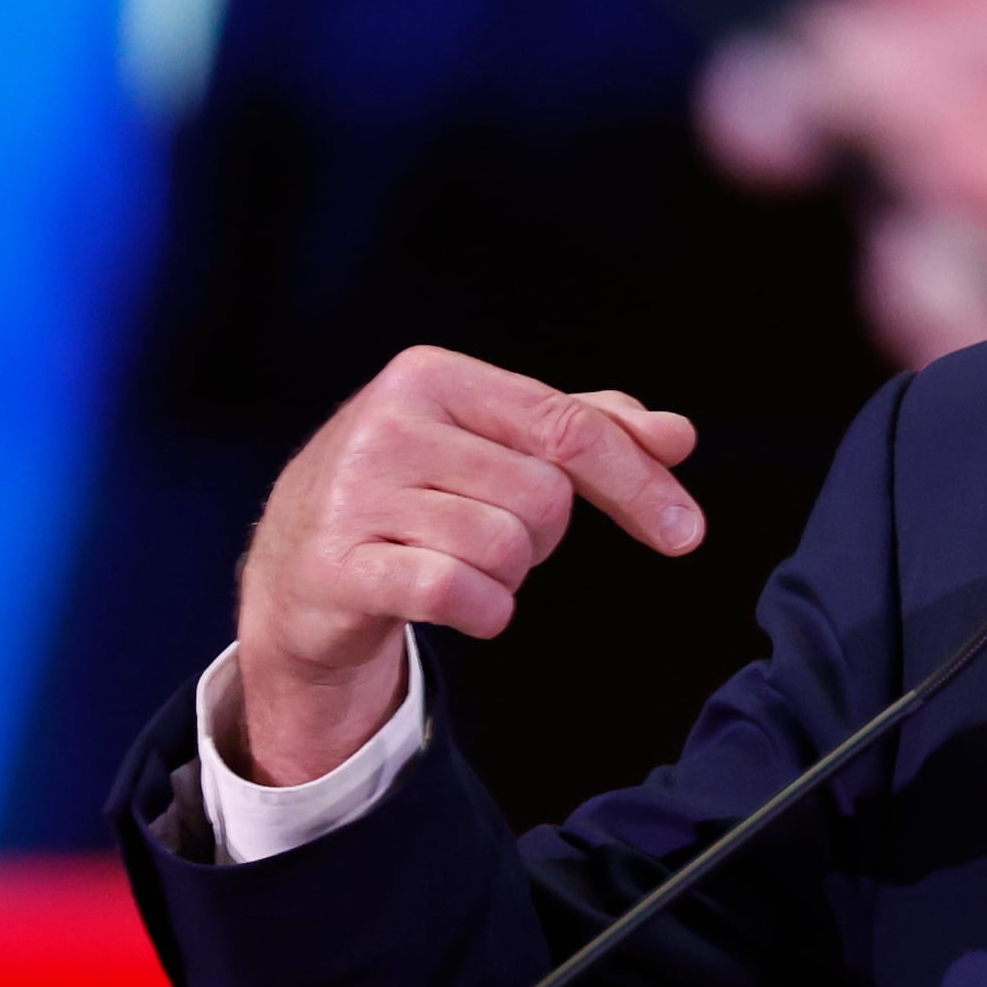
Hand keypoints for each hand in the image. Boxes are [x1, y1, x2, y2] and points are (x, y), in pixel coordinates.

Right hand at [230, 347, 703, 786]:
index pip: (569, 428)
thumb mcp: (495, 442)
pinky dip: (484, 611)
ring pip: (507, 548)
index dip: (638, 482)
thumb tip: (678, 436)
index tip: (687, 532)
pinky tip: (461, 605)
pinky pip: (459, 592)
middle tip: (490, 534)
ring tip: (457, 561)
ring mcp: (354, 493)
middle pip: (545, 495)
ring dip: (507, 575)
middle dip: (541, 534)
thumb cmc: (415, 492)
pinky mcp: (337, 564)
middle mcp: (389, 422)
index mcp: (433, 375)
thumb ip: (587, 429)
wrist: (298, 565)